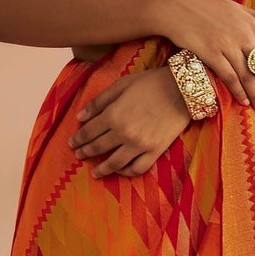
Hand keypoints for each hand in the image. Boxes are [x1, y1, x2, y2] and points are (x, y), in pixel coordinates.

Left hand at [68, 66, 191, 177]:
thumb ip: (99, 102)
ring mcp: (139, 144)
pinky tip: (120, 171)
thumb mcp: (121, 85)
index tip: (72, 143)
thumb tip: (80, 116)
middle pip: (98, 147)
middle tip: (79, 155)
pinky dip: (127, 172)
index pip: (89, 132)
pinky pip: (137, 168)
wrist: (182, 89)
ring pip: (115, 163)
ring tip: (95, 172)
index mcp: (113, 115)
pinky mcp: (155, 151)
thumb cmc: (151, 83)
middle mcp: (123, 132)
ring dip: (102, 169)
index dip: (78, 138)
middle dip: (86, 152)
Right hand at [154, 0, 254, 109]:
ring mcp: (227, 45)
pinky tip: (243, 101)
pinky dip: (237, 90)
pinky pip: (229, 76)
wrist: (177, 9)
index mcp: (252, 24)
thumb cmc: (209, 9)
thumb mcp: (240, 9)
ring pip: (247, 75)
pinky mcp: (211, 54)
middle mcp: (242, 35)